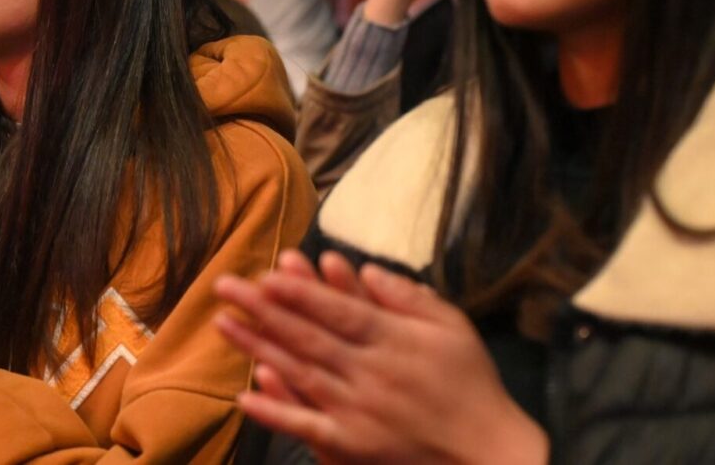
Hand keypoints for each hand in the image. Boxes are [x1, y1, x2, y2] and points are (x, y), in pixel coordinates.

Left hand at [213, 252, 545, 464]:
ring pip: (298, 372)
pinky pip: (307, 425)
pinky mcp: (352, 444)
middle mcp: (371, 373)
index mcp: (393, 340)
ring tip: (222, 323)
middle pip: (307, 336)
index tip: (265, 273)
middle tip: (223, 285)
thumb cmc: (471, 384)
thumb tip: (365, 268)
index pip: (337, 310)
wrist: (492, 454)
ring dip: (257, 347)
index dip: (299, 291)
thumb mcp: (453, 327)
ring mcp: (359, 410)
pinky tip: (243, 395)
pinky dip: (274, 412)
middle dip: (262, 309)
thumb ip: (408, 296)